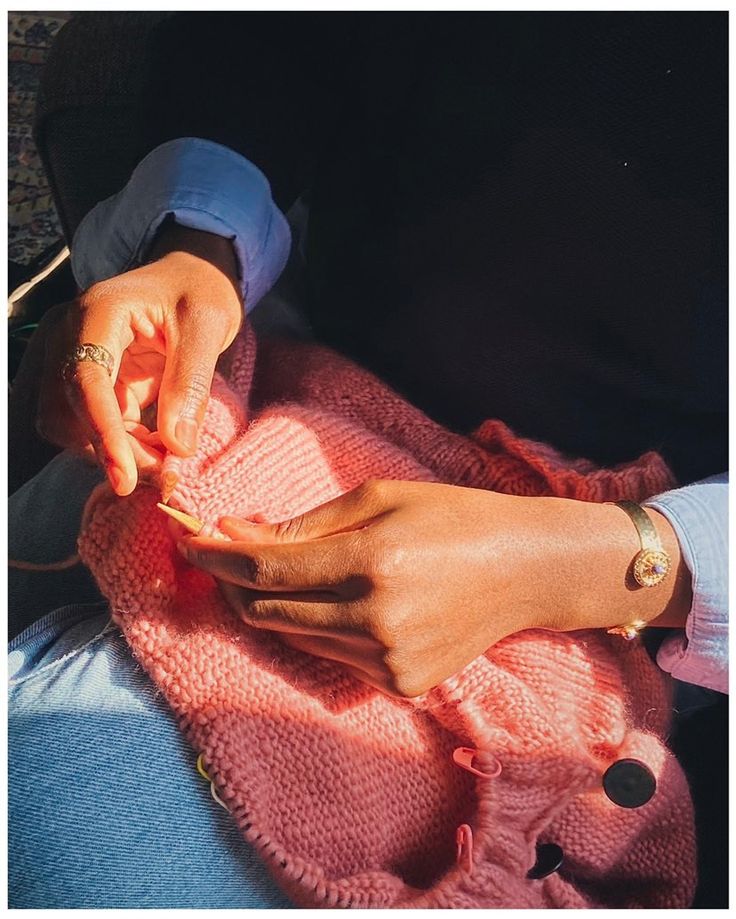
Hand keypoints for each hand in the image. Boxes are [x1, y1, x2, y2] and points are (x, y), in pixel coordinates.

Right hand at [36, 225, 242, 494]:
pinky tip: (153, 448)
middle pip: (69, 409)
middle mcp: (71, 334)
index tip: (126, 476)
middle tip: (165, 475)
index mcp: (99, 311)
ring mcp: (73, 358)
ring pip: (71, 425)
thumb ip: (192, 382)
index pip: (86, 379)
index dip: (103, 432)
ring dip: (113, 452)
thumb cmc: (201, 290)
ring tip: (164, 460)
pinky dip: (118, 445)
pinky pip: (89, 425)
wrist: (190, 275)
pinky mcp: (88, 381)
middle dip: (113, 450)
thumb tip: (178, 446)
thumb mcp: (207, 325)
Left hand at [177, 480, 691, 697]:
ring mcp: (390, 660)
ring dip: (272, 605)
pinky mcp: (400, 684)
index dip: (217, 557)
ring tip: (279, 572)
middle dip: (234, 583)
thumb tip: (239, 535)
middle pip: (268, 611)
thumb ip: (306, 524)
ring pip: (294, 637)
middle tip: (222, 554)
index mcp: (374, 561)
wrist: (525, 570)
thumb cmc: (453, 517)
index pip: (267, 569)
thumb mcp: (380, 497)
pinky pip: (330, 656)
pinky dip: (312, 627)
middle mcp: (377, 619)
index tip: (186, 541)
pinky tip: (327, 601)